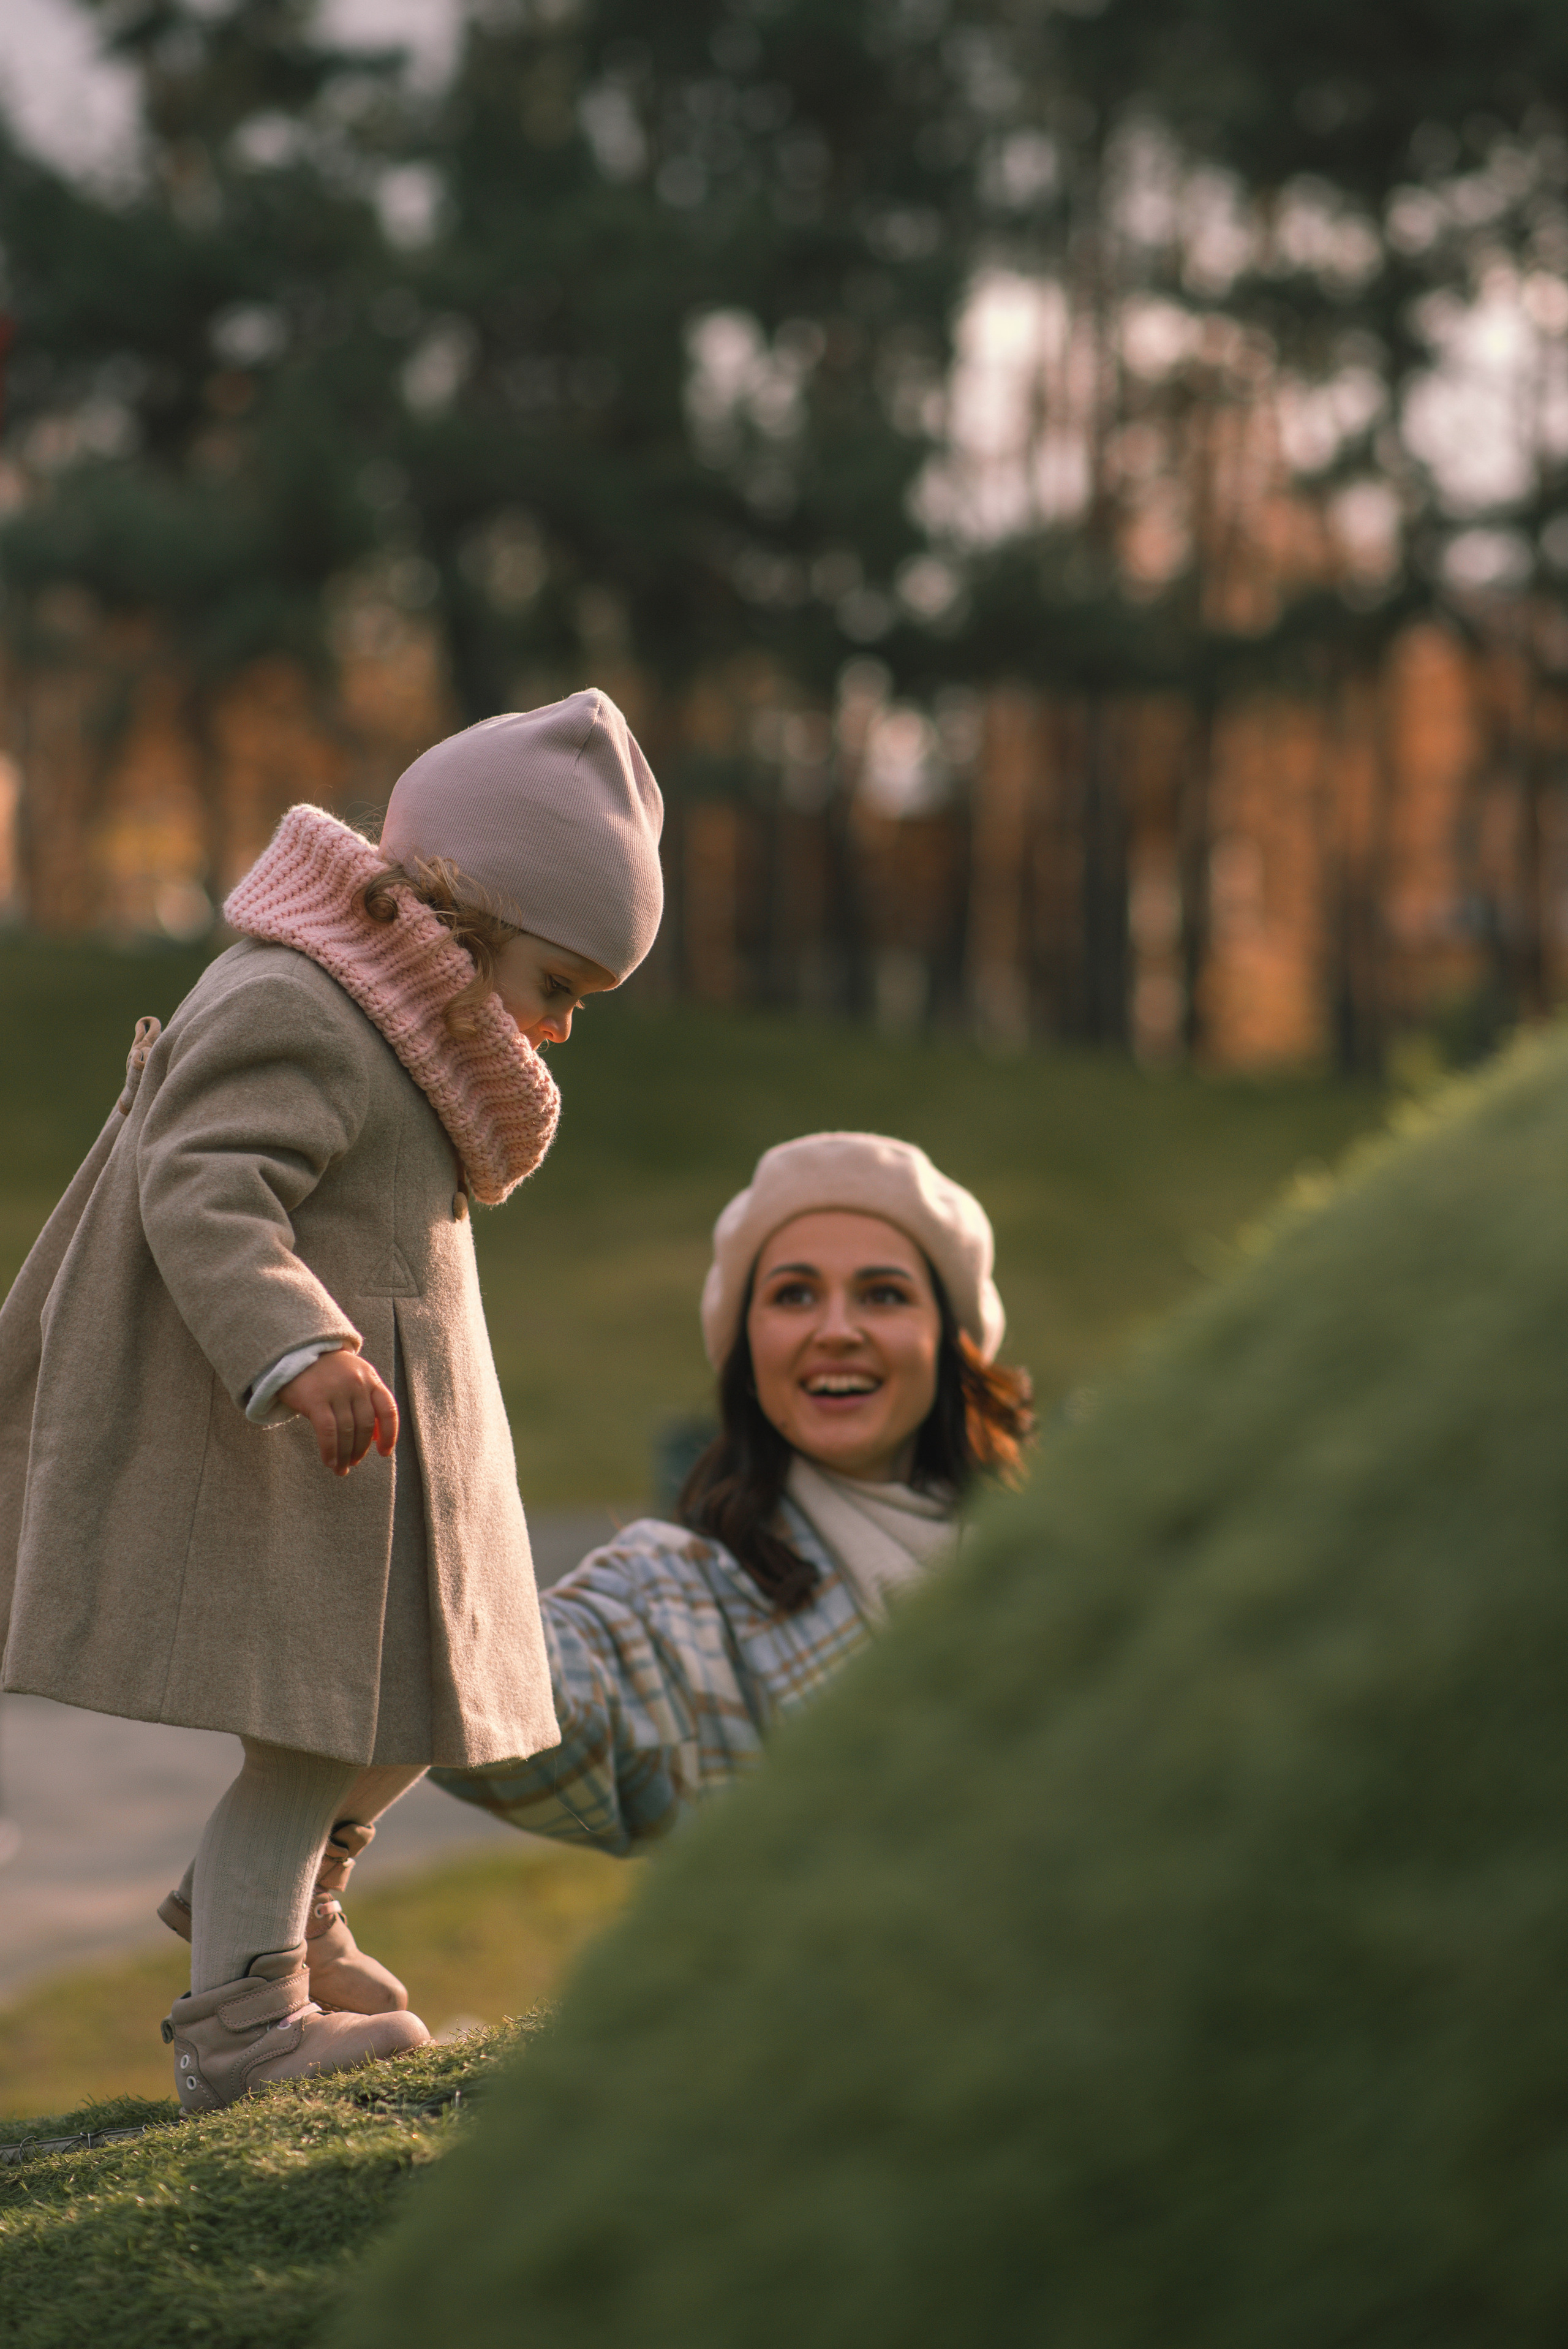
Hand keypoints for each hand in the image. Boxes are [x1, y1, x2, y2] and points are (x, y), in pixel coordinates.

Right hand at [279, 1349, 398, 1475]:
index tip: (384, 1453)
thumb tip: (378, 1438)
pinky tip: (329, 1462)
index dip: (390, 1435)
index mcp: (370, 1378)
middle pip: (365, 1426)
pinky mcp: (315, 1399)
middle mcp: (357, 1384)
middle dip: (361, 1450)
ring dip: (345, 1455)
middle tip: (353, 1463)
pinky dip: (330, 1451)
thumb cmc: (328, 1371)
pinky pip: (327, 1432)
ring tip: (341, 1468)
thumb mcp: (355, 1376)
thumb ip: (367, 1401)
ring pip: (347, 1432)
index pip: (388, 1410)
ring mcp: (336, 1391)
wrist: (296, 1351)